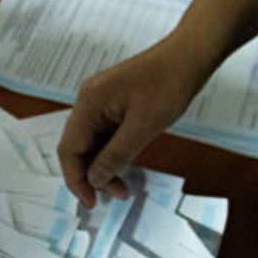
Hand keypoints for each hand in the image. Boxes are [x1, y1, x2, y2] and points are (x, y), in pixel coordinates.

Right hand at [58, 38, 212, 207]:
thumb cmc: (169, 82)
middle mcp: (89, 101)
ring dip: (103, 166)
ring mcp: (100, 101)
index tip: (90, 201)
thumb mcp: (143, 126)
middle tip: (114, 195)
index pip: (69, 149)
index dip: (76, 179)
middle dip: (92, 175)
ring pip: (92, 143)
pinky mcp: (113, 104)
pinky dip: (112, 153)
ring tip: (123, 185)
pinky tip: (125, 165)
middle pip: (77, 147)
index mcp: (89, 102)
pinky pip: (105, 134)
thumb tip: (96, 179)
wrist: (189, 56)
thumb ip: (116, 155)